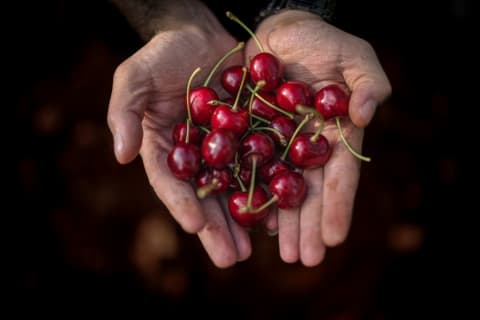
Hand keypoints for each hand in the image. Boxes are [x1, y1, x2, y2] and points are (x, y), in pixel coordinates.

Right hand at [107, 7, 250, 267]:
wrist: (200, 36)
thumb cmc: (162, 54)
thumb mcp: (135, 76)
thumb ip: (125, 112)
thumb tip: (122, 156)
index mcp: (165, 148)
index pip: (170, 181)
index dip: (181, 204)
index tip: (195, 226)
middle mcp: (195, 156)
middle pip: (205, 196)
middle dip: (217, 228)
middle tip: (231, 258)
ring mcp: (224, 148)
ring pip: (234, 188)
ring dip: (244, 219)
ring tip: (255, 248)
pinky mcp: (250, 136)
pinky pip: (260, 164)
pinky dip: (269, 186)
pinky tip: (279, 212)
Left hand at [246, 10, 390, 265]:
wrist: (276, 31)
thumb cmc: (319, 39)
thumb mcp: (352, 55)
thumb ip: (367, 82)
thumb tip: (365, 116)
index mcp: (334, 134)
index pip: (338, 175)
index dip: (337, 206)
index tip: (334, 239)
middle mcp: (307, 147)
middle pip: (309, 192)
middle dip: (308, 226)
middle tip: (303, 259)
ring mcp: (279, 144)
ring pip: (280, 188)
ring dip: (282, 221)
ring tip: (282, 252)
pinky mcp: (251, 136)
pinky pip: (250, 169)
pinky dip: (252, 194)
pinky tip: (252, 220)